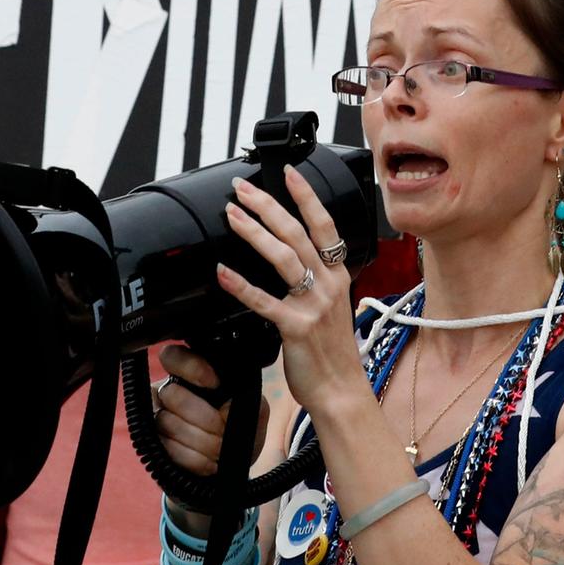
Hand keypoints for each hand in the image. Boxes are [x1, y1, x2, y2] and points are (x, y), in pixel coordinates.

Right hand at [155, 344, 270, 536]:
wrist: (229, 467)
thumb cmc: (238, 431)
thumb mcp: (253, 411)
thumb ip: (246, 400)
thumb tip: (227, 407)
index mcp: (189, 375)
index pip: (173, 356)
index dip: (192, 368)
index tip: (216, 384)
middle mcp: (166, 392)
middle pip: (171, 394)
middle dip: (204, 417)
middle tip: (222, 430)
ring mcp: (155, 418)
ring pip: (167, 422)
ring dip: (201, 441)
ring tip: (219, 450)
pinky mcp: (153, 446)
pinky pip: (167, 448)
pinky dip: (194, 459)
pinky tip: (209, 462)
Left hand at [215, 166, 371, 417]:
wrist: (341, 392)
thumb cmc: (331, 352)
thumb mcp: (332, 307)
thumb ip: (316, 281)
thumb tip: (291, 260)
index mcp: (338, 276)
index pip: (324, 225)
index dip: (306, 196)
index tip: (288, 172)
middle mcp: (329, 285)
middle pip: (297, 234)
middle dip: (268, 205)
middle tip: (242, 188)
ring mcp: (314, 306)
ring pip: (283, 258)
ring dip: (254, 232)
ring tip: (231, 215)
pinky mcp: (296, 328)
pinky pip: (263, 302)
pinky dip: (241, 285)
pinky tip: (222, 272)